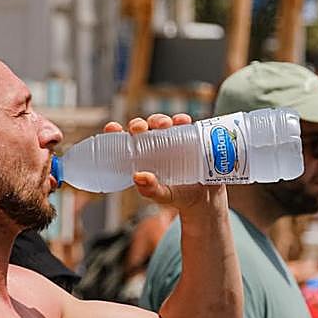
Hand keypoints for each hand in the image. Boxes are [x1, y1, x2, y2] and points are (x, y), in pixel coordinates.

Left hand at [102, 114, 228, 217]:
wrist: (205, 197)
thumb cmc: (178, 195)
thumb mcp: (163, 196)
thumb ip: (150, 190)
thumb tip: (138, 177)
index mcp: (141, 157)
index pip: (124, 141)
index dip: (116, 132)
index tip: (112, 128)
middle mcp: (154, 145)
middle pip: (142, 128)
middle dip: (139, 124)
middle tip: (141, 129)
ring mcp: (171, 139)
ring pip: (161, 122)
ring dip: (160, 119)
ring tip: (165, 125)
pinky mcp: (189, 136)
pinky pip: (183, 124)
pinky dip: (182, 120)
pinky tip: (183, 121)